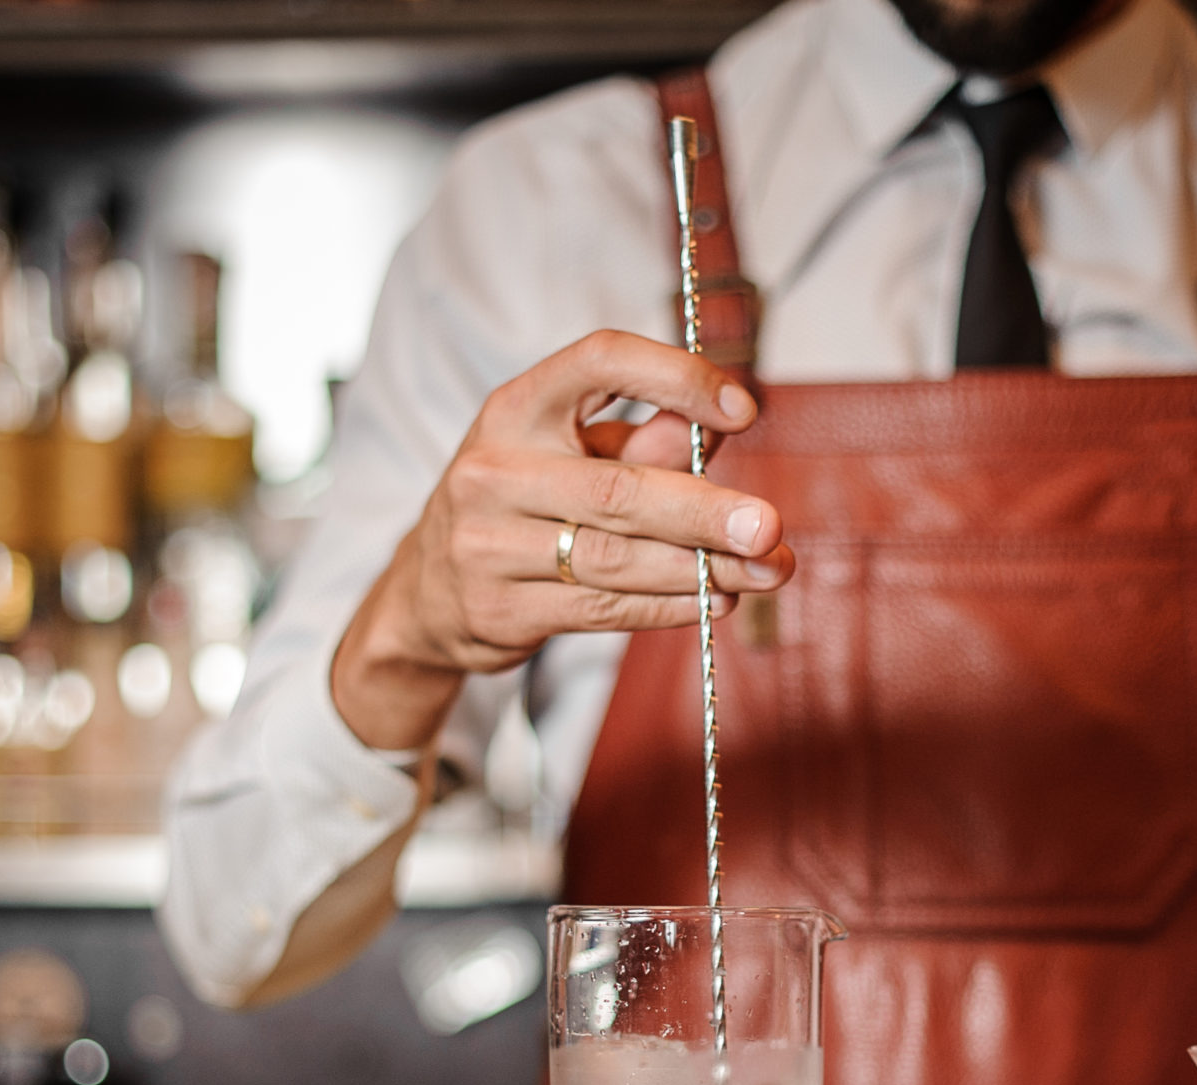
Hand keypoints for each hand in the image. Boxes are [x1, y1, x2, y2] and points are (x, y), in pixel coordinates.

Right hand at [331, 329, 792, 750]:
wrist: (426, 593)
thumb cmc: (522, 503)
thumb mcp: (568, 452)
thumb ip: (642, 437)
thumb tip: (720, 425)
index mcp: (516, 407)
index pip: (600, 362)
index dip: (676, 377)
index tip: (744, 411)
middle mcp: (492, 470)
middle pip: (618, 490)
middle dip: (705, 510)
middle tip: (770, 526)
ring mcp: (487, 544)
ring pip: (615, 560)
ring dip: (701, 571)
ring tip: (764, 573)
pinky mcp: (499, 610)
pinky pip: (602, 608)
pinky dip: (669, 607)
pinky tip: (716, 602)